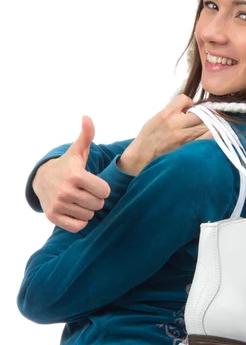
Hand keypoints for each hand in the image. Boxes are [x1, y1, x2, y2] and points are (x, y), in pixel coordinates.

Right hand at [32, 116, 110, 232]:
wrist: (42, 179)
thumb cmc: (67, 165)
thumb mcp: (77, 151)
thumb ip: (87, 135)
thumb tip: (87, 117)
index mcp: (75, 175)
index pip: (104, 191)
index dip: (103, 188)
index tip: (95, 183)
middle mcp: (66, 191)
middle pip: (98, 204)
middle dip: (96, 199)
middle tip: (88, 192)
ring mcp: (59, 205)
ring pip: (89, 215)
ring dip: (88, 209)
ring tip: (80, 199)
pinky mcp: (53, 217)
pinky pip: (78, 226)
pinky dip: (80, 221)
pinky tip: (76, 210)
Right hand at [117, 95, 213, 175]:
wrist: (142, 157)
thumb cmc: (149, 137)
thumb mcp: (157, 118)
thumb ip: (173, 111)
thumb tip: (190, 106)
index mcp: (167, 115)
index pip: (185, 100)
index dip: (190, 103)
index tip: (189, 109)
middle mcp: (176, 125)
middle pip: (202, 113)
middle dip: (206, 113)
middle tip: (206, 117)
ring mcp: (184, 138)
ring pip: (208, 126)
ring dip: (211, 125)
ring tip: (209, 127)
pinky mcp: (188, 149)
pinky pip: (206, 140)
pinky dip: (210, 136)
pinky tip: (208, 137)